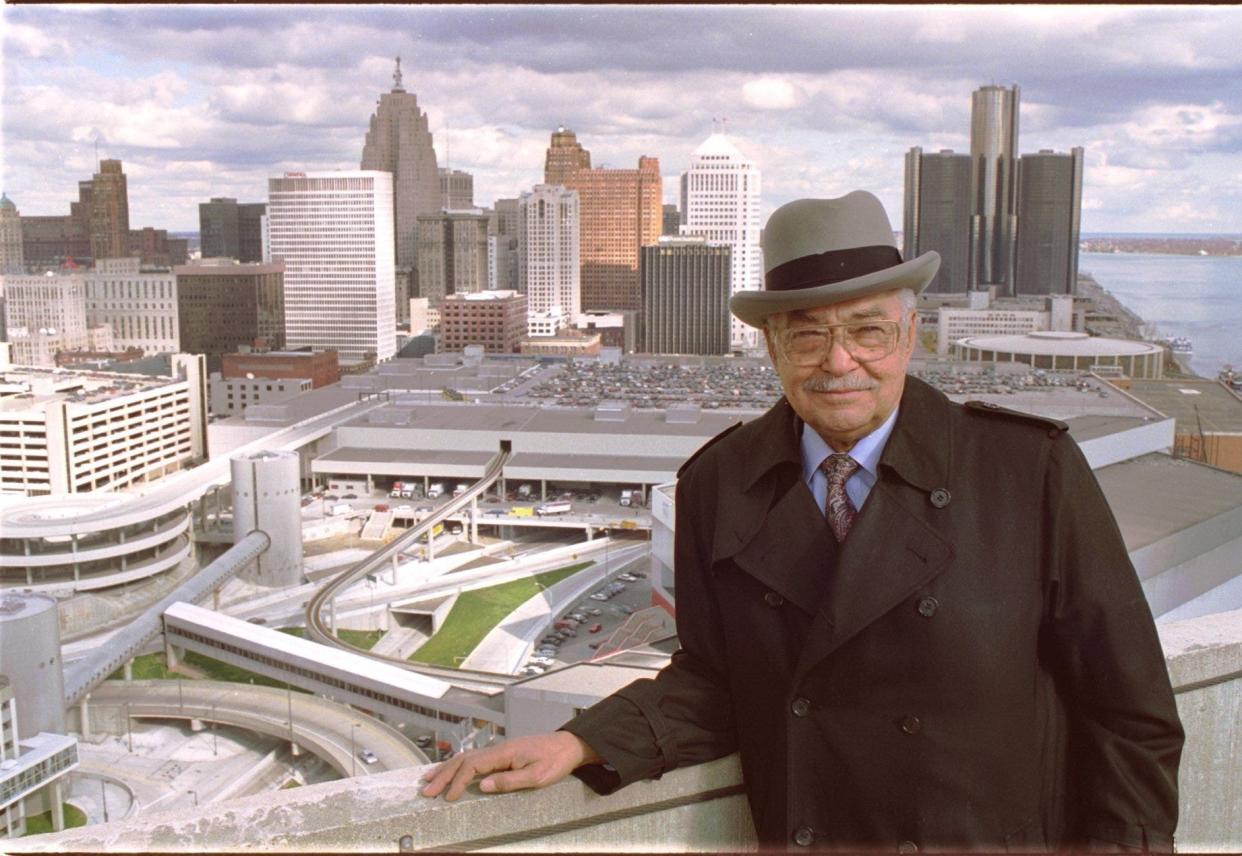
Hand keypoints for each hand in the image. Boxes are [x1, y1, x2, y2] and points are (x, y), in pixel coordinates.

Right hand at [419, 732, 601, 801]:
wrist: (568, 746)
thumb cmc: (555, 760)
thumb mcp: (536, 776)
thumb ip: (509, 781)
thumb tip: (483, 786)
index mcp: (504, 752)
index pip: (472, 765)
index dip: (458, 781)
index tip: (448, 797)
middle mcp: (498, 748)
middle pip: (463, 759)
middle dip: (443, 775)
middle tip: (426, 790)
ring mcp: (499, 750)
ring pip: (466, 757)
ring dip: (447, 769)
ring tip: (429, 779)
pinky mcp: (503, 754)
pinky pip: (475, 758)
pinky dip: (459, 765)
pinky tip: (453, 771)